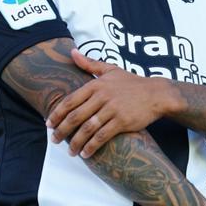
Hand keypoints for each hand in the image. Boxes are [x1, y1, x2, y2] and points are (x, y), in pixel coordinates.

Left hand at [47, 48, 175, 157]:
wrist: (156, 94)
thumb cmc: (132, 82)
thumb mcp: (110, 69)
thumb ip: (89, 63)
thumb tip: (72, 52)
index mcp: (96, 84)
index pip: (70, 100)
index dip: (57, 113)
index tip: (49, 124)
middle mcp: (102, 96)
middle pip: (75, 116)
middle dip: (62, 130)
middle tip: (54, 140)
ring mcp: (112, 109)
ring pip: (87, 128)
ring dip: (75, 142)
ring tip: (69, 151)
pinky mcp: (122, 121)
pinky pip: (102, 136)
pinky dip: (91, 146)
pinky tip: (85, 153)